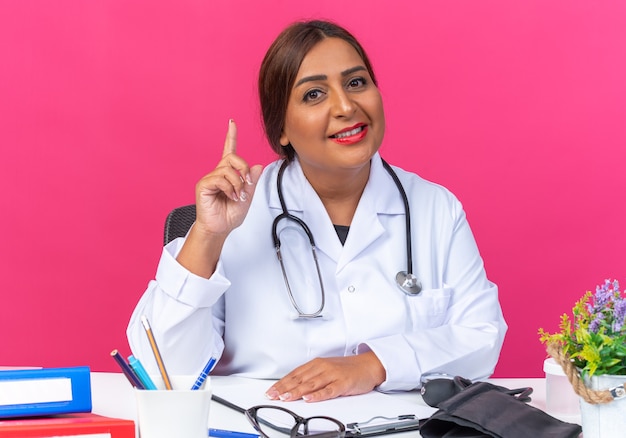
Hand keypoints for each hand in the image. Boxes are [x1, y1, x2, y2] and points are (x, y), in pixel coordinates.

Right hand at [176, 120, 262, 276]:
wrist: (220, 229)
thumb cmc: (230, 215)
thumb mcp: (248, 198)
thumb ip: (252, 182)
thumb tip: (257, 166)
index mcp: (228, 174)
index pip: (229, 150)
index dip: (231, 136)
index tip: (231, 122)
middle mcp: (218, 173)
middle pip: (232, 157)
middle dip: (244, 169)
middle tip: (248, 184)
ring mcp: (210, 178)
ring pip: (228, 170)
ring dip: (238, 183)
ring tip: (238, 196)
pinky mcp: (203, 185)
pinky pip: (219, 179)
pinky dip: (229, 188)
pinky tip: (231, 197)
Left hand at [265, 352, 385, 402]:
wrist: (368, 365)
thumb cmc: (347, 368)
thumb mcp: (326, 369)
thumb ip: (311, 376)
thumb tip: (293, 385)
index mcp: (317, 364)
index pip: (295, 374)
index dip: (281, 383)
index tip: (270, 391)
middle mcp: (323, 368)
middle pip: (300, 378)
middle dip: (284, 388)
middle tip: (272, 395)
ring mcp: (333, 375)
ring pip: (311, 384)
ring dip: (297, 391)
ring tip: (286, 397)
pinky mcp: (343, 383)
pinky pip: (328, 390)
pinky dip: (318, 395)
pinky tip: (309, 398)